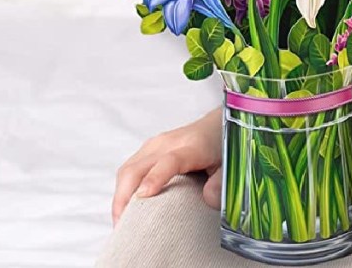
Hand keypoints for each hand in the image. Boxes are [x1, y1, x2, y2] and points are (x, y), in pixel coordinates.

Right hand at [112, 108, 222, 224]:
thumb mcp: (231, 164)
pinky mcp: (146, 151)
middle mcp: (168, 143)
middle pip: (136, 168)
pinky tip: (127, 208)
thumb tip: (208, 199)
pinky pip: (128, 170)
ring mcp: (154, 146)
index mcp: (192, 146)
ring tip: (122, 222)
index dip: (155, 178)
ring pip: (127, 171)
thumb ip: (221, 182)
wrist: (214, 126)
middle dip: (124, 198)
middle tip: (124, 225)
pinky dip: (123, 190)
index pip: (169, 161)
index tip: (144, 195)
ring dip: (120, 197)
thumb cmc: (221, 146)